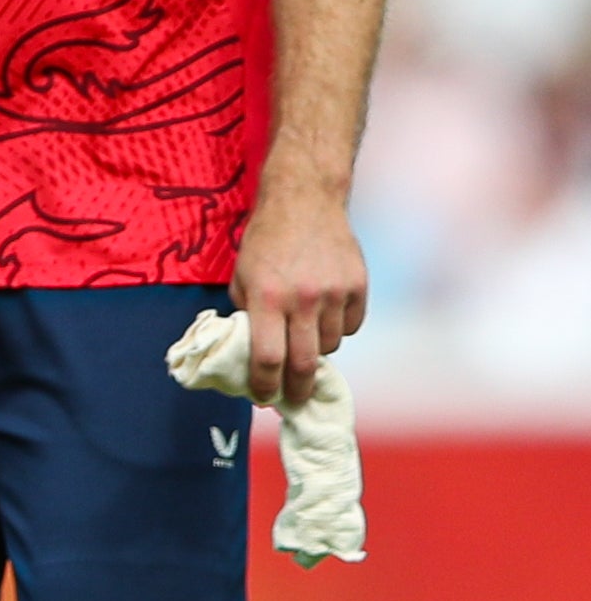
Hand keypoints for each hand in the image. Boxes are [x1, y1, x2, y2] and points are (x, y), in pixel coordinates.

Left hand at [231, 176, 368, 408]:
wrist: (304, 202)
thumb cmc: (266, 242)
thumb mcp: (243, 277)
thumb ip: (250, 316)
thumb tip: (256, 356)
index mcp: (267, 298)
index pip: (268, 359)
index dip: (265, 386)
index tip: (263, 398)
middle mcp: (303, 299)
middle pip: (304, 364)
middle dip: (297, 389)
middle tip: (292, 399)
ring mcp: (334, 293)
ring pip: (330, 346)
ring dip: (317, 351)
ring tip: (304, 338)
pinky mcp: (358, 286)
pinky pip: (350, 326)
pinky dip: (337, 329)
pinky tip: (325, 315)